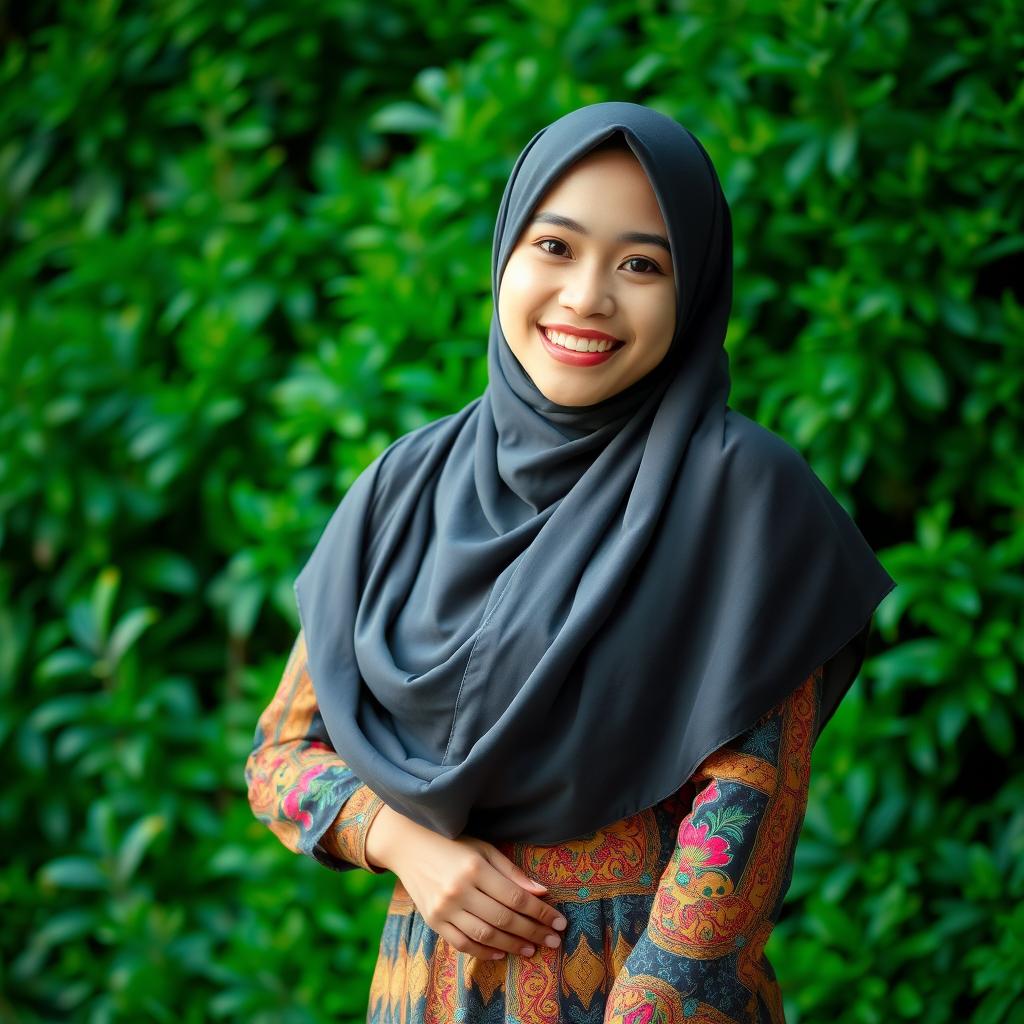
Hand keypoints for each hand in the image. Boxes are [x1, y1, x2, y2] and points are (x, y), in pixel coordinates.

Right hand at [365, 804, 566, 960]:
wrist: (408, 846)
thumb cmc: (452, 844)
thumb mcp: (484, 849)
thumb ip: (512, 872)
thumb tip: (541, 892)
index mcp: (475, 868)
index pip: (516, 897)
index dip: (541, 912)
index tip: (559, 922)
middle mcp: (459, 890)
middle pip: (503, 919)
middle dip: (533, 931)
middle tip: (554, 941)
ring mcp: (444, 908)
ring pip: (485, 935)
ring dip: (512, 945)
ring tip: (532, 949)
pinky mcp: (432, 921)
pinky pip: (461, 943)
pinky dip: (483, 951)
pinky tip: (501, 952)